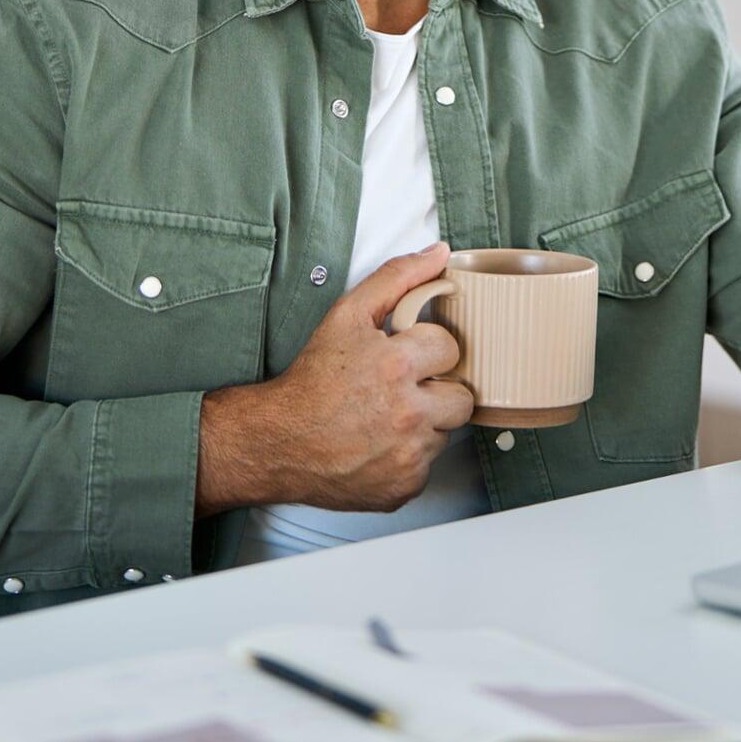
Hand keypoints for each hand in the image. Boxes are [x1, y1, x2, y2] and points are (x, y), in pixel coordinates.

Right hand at [195, 242, 473, 516]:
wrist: (278, 442)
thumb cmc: (311, 380)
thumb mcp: (347, 315)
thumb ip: (397, 278)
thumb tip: (438, 254)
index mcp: (398, 366)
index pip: (451, 348)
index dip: (427, 349)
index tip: (404, 357)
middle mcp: (409, 415)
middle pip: (462, 397)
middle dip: (437, 389)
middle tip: (403, 388)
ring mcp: (408, 456)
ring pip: (445, 432)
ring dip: (425, 423)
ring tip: (387, 415)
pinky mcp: (404, 486)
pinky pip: (427, 465)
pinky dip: (410, 455)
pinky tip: (380, 443)